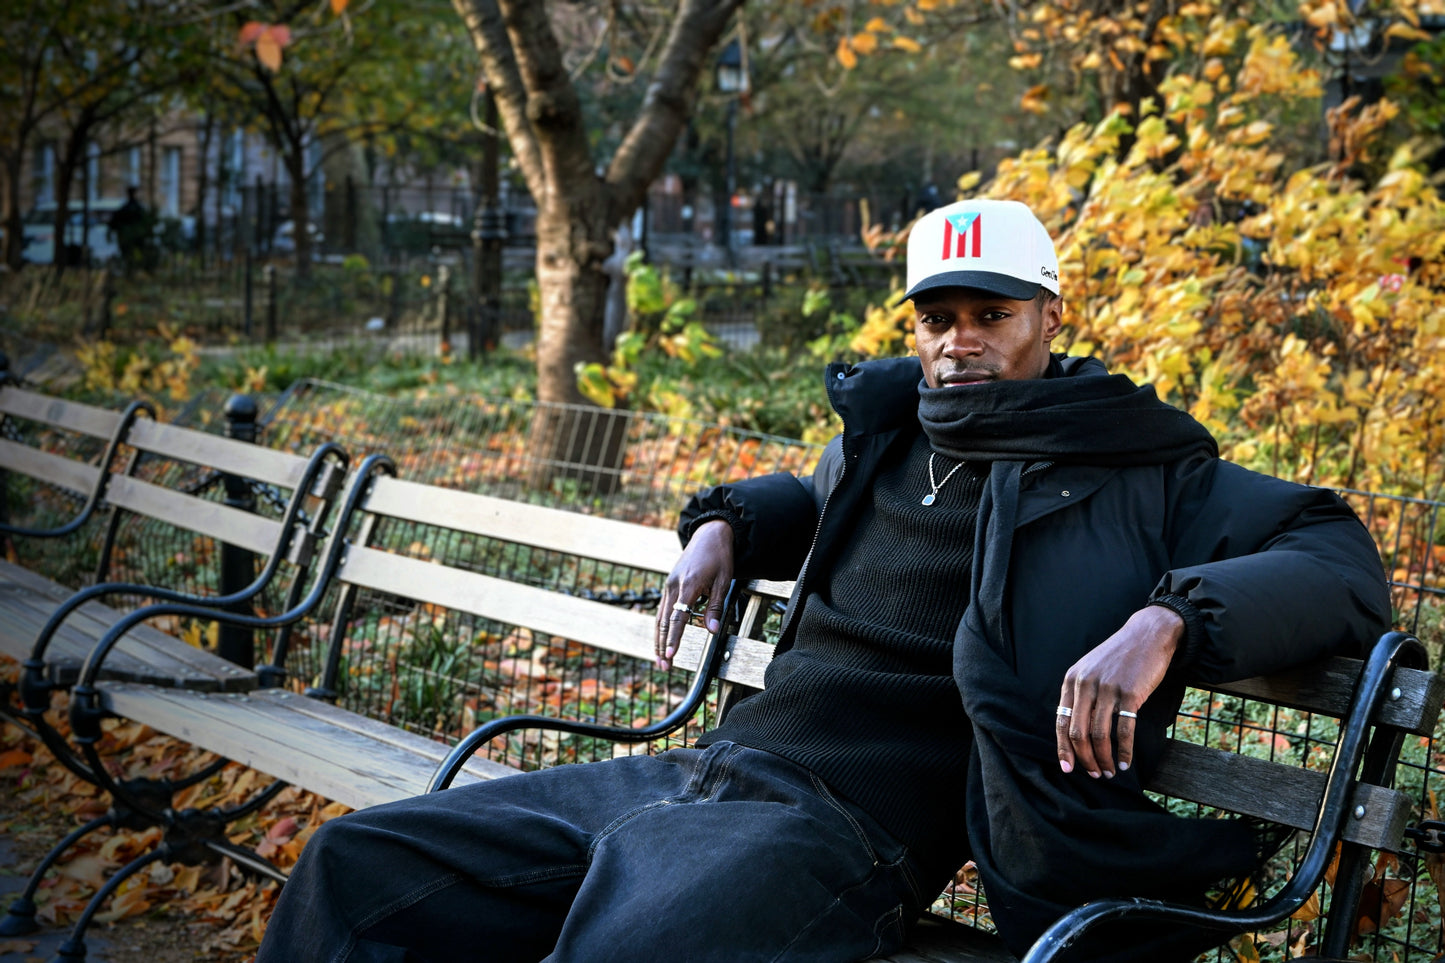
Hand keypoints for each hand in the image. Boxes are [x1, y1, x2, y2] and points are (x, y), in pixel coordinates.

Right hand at [655, 520, 733, 669]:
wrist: (710, 533)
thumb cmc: (720, 555)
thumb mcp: (724, 581)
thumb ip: (716, 607)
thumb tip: (711, 630)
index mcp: (689, 584)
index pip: (678, 618)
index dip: (673, 638)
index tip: (670, 655)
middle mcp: (674, 585)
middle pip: (663, 621)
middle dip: (662, 646)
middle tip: (664, 667)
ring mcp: (669, 584)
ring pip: (659, 616)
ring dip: (659, 639)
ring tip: (660, 658)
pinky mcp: (669, 584)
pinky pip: (662, 608)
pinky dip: (661, 626)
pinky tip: (662, 638)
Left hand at [1055, 606, 1182, 778]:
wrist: (1147, 635)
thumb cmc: (1119, 658)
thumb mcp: (1090, 670)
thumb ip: (1081, 695)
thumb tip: (1076, 732)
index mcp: (1072, 680)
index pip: (1061, 721)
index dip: (1063, 748)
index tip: (1068, 768)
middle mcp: (1085, 684)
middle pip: (1077, 732)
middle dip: (1084, 759)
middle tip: (1095, 774)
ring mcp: (1107, 688)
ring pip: (1099, 735)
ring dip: (1104, 759)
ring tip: (1110, 772)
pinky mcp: (1130, 693)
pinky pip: (1124, 730)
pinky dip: (1124, 752)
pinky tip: (1126, 763)